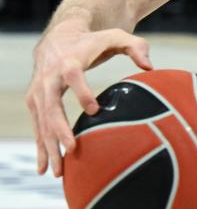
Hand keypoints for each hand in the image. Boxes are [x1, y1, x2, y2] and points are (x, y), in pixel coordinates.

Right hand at [26, 24, 150, 176]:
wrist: (58, 38)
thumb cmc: (93, 40)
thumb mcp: (116, 37)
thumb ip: (136, 47)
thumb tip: (150, 67)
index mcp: (69, 61)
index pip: (73, 76)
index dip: (82, 92)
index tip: (94, 110)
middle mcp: (49, 78)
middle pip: (52, 105)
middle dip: (60, 129)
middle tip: (73, 149)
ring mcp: (38, 92)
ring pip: (42, 122)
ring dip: (49, 146)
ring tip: (59, 171)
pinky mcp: (34, 102)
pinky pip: (37, 127)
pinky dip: (40, 147)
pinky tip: (43, 168)